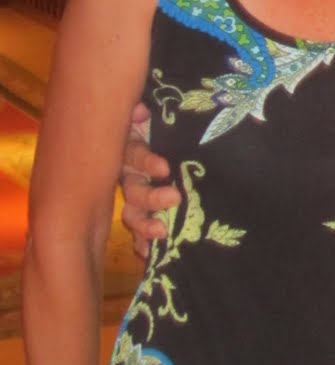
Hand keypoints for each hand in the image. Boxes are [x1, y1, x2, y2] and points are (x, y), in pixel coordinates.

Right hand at [119, 101, 177, 255]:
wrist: (174, 133)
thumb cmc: (167, 124)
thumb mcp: (161, 117)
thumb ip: (143, 114)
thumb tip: (140, 111)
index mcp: (133, 147)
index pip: (134, 155)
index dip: (146, 162)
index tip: (164, 169)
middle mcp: (130, 172)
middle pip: (133, 188)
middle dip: (151, 197)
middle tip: (174, 199)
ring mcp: (137, 192)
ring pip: (134, 211)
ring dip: (145, 224)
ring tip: (161, 232)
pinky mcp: (146, 209)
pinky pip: (141, 228)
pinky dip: (144, 241)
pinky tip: (148, 253)